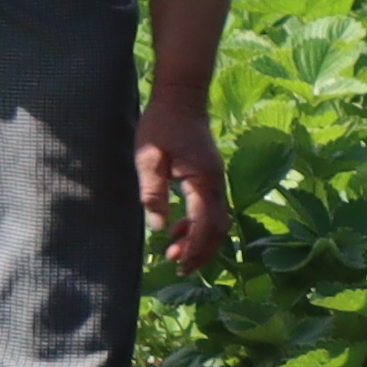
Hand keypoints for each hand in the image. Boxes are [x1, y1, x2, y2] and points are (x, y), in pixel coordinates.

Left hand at [137, 96, 227, 270]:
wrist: (181, 98)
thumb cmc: (161, 124)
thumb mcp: (148, 157)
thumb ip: (153, 190)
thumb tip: (158, 227)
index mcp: (202, 179)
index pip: (204, 223)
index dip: (194, 247)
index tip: (179, 263)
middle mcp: (216, 182)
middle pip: (218, 228)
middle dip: (201, 251)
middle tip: (179, 267)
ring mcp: (216, 180)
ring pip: (218, 221)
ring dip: (201, 241)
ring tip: (175, 253)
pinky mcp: (211, 177)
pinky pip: (213, 210)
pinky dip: (199, 226)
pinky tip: (178, 229)